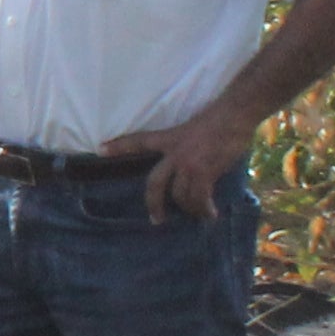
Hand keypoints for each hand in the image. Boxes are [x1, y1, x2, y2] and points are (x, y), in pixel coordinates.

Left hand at [104, 107, 255, 221]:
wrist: (234, 116)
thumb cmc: (219, 121)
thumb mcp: (192, 131)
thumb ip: (185, 149)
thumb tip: (191, 170)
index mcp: (169, 138)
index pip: (139, 142)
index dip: (119, 146)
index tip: (100, 150)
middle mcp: (174, 153)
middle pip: (155, 184)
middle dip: (154, 204)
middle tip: (156, 220)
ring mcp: (188, 164)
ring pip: (180, 196)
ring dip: (190, 209)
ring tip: (198, 213)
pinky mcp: (205, 172)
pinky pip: (200, 198)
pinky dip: (205, 209)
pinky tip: (211, 215)